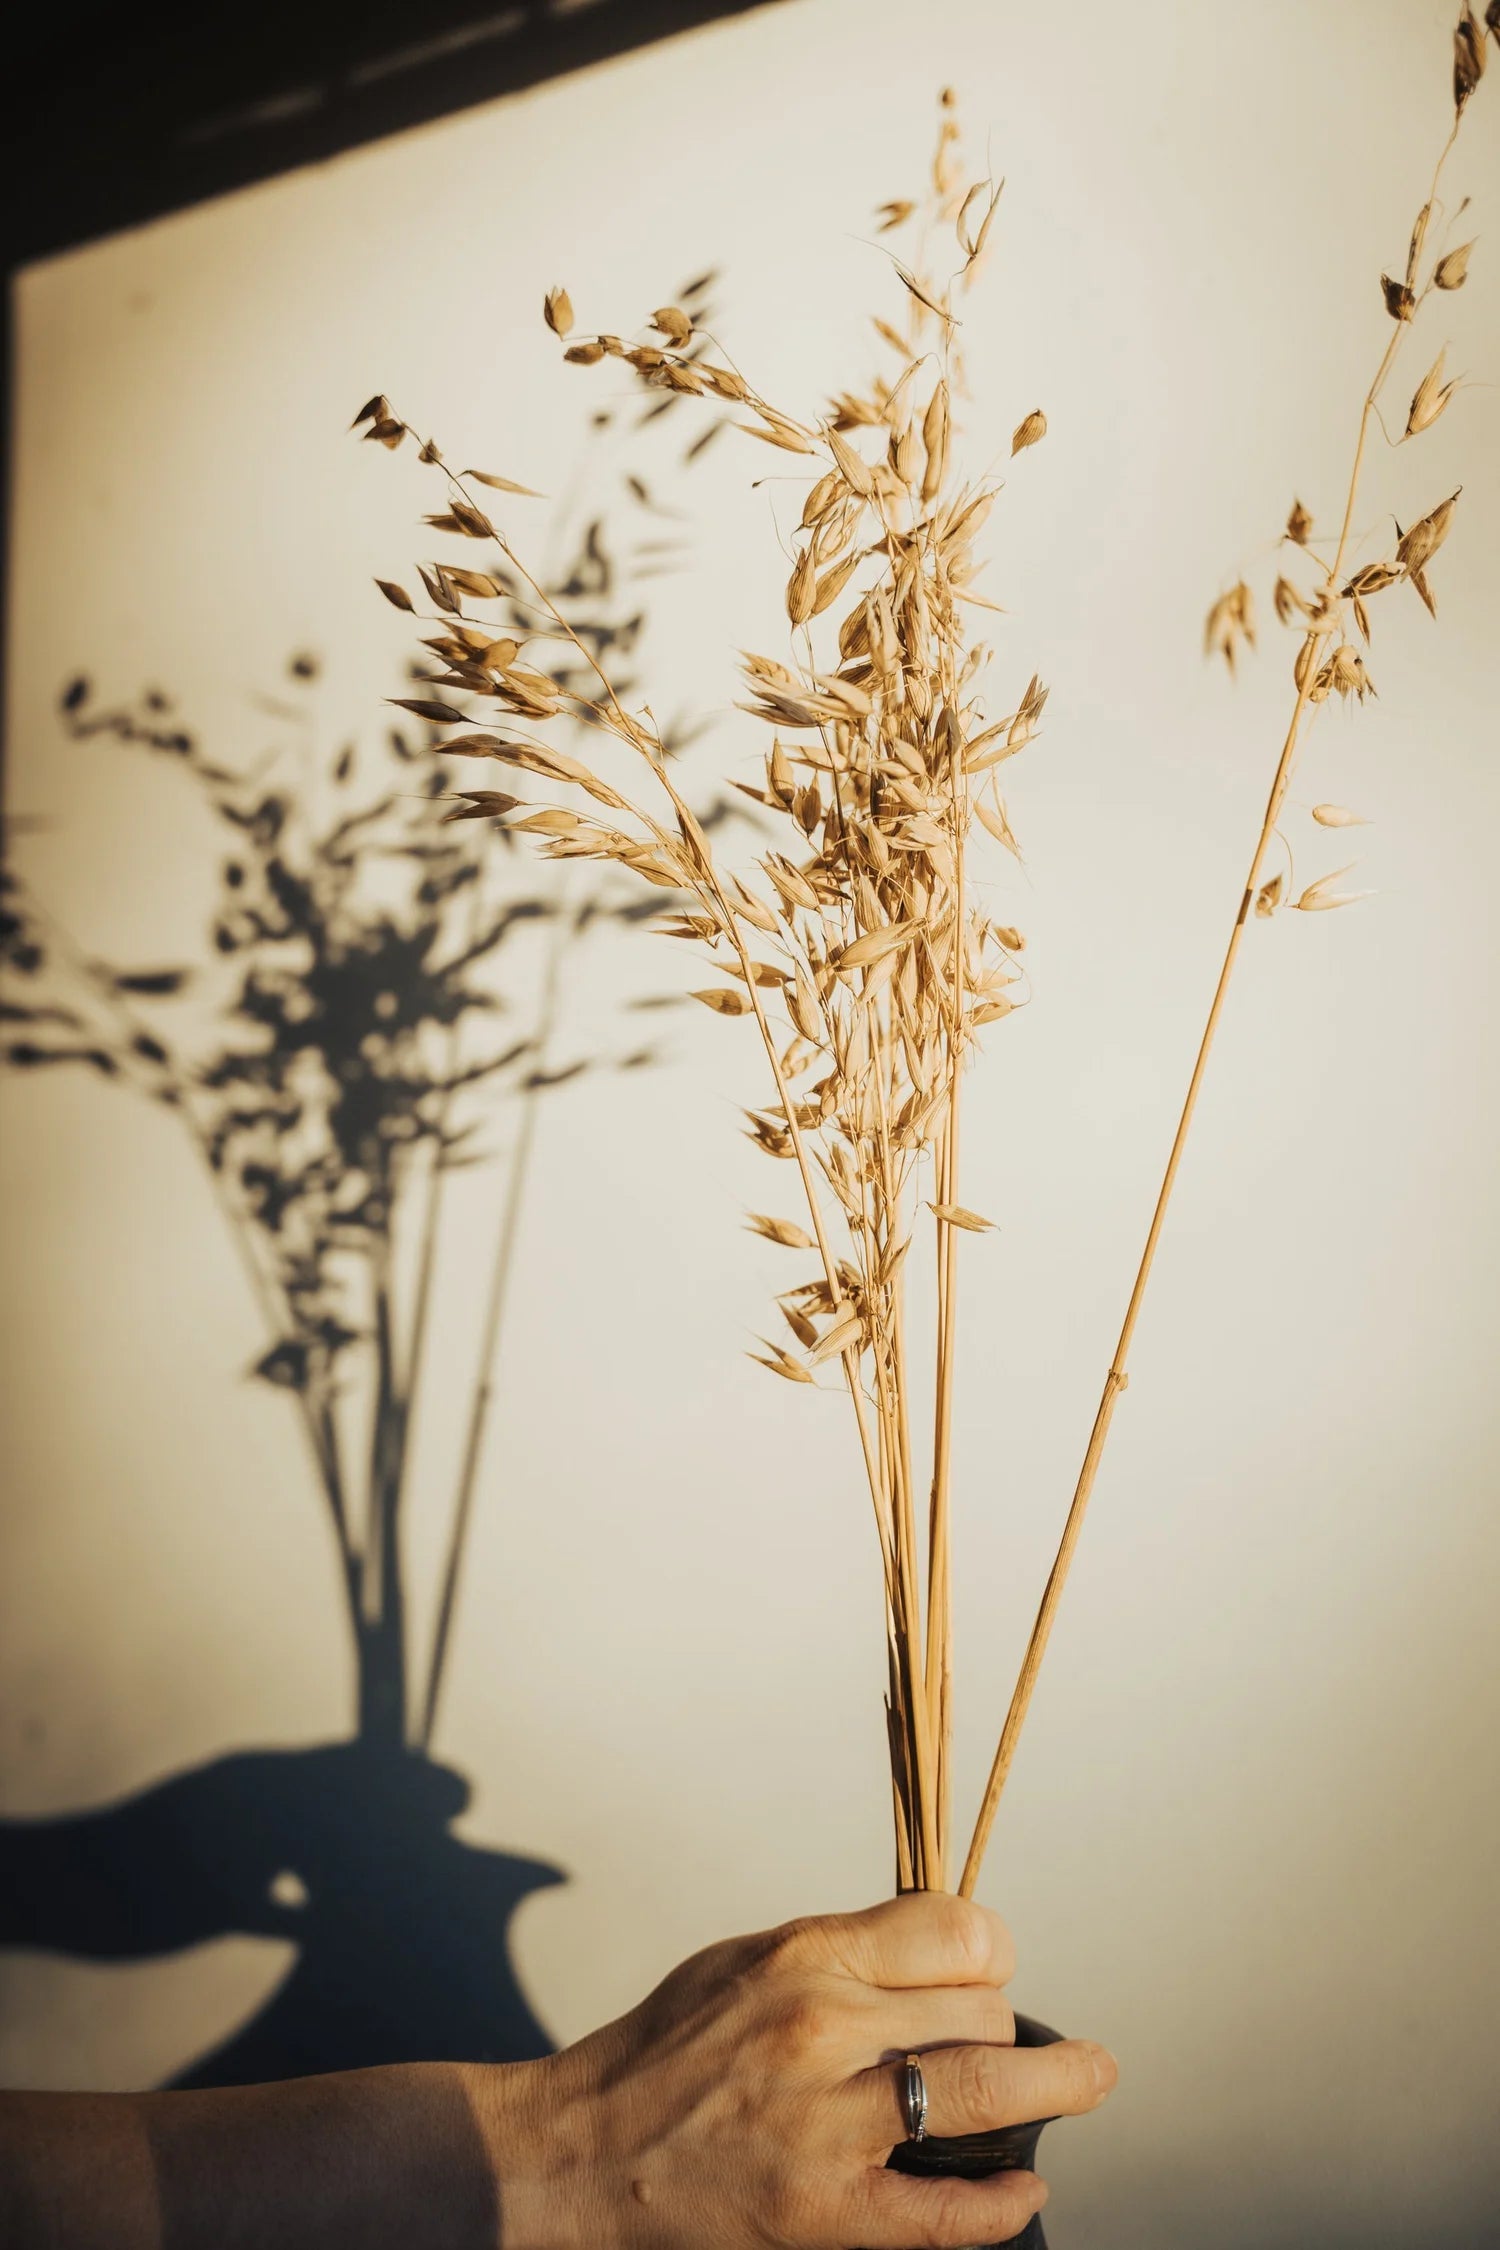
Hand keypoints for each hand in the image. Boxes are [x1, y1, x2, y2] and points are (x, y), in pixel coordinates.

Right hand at [487, 1892, 1116, 2248]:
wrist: (586, 2153)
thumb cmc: (667, 2050)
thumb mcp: (748, 1958)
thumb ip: (845, 1950)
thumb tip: (950, 1948)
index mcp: (804, 1956)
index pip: (956, 1929)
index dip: (990, 1950)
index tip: (993, 1967)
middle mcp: (823, 2029)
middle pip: (982, 2009)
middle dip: (1003, 2024)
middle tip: (999, 2040)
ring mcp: (828, 2127)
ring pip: (987, 2093)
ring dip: (1058, 2087)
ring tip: (1092, 2079)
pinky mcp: (827, 2215)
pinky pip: (946, 2213)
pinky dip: (1001, 2202)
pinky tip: (1024, 2187)